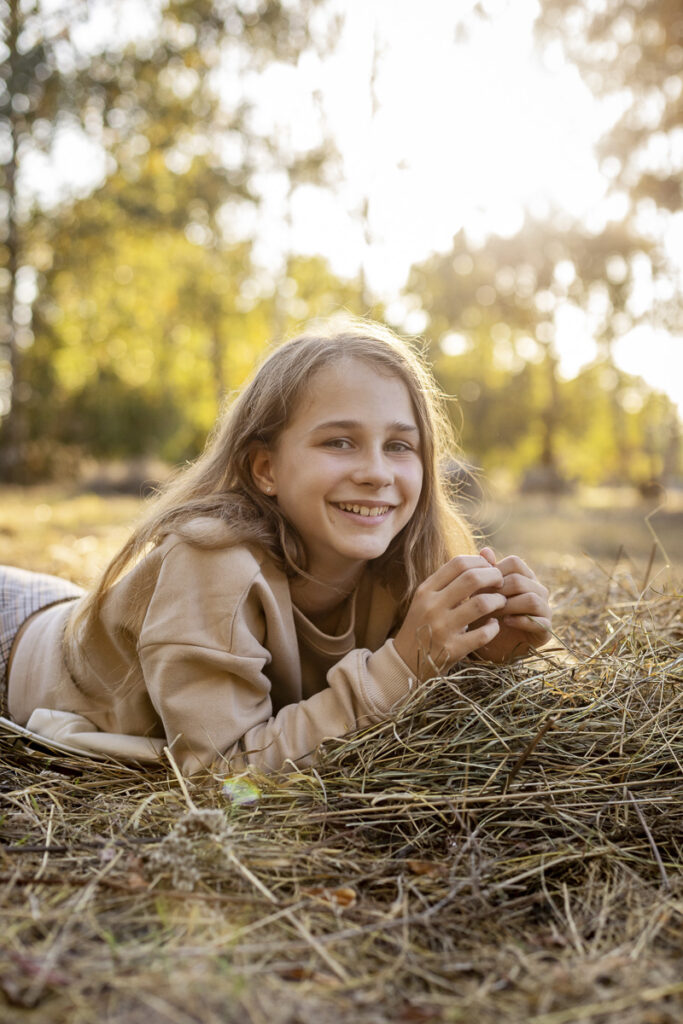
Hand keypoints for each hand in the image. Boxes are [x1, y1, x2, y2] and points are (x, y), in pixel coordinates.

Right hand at [393, 555, 507, 677]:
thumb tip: (486, 556)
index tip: (489, 568)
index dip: (480, 562)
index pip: (458, 563)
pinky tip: (493, 625)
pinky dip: (494, 627)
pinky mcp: (453, 650)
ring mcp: (442, 629)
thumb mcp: (428, 598)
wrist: (406, 660)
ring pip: (481, 604)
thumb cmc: (423, 624)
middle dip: (493, 577)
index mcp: (426, 590)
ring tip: (500, 602)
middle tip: (500, 583)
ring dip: (498, 600)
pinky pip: (483, 634)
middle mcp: (432, 606)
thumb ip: (452, 579)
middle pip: (472, 579)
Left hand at [472, 547, 551, 662]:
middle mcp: (538, 590)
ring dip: (509, 605)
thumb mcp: (480, 592)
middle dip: (499, 590)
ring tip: (492, 612)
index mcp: (524, 576)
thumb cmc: (484, 614)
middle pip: (521, 580)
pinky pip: (538, 620)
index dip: (496, 571)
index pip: (515, 563)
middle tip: (482, 600)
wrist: (490, 644)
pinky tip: (504, 622)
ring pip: (532, 598)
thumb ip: (484, 572)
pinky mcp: (546, 629)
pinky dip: (519, 620)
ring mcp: (545, 609)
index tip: (480, 584)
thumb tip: (485, 550)